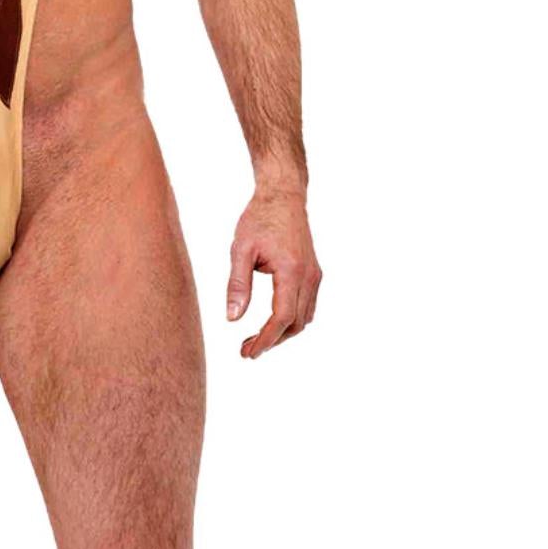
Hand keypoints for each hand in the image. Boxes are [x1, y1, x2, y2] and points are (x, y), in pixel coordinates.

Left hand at [226, 188, 321, 358]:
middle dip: (272, 341)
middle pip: (295, 323)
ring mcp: (314, 275)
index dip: (265, 340)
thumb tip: (232, 318)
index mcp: (291, 271)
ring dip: (282, 333)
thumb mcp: (240, 250)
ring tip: (256, 339)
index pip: (281, 318)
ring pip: (304, 318)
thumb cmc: (260, 218)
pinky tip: (272, 322)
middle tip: (246, 350)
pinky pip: (307, 306)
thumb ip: (237, 285)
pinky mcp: (313, 272)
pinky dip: (291, 319)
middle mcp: (309, 276)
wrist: (283, 195)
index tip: (247, 352)